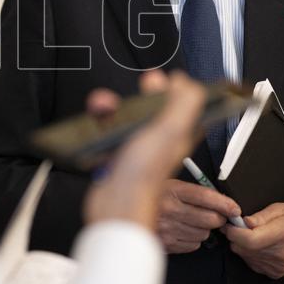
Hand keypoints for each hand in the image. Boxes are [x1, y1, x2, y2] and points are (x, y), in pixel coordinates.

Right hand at [84, 71, 204, 228]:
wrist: (114, 201)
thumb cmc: (144, 174)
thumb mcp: (170, 130)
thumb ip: (183, 103)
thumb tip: (186, 82)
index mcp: (178, 132)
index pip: (180, 102)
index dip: (170, 89)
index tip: (155, 82)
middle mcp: (159, 138)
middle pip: (151, 106)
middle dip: (135, 95)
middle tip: (127, 95)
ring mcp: (137, 144)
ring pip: (126, 115)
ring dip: (111, 108)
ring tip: (103, 109)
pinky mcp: (116, 152)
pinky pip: (109, 129)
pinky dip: (100, 123)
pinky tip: (97, 124)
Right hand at [157, 179, 240, 253]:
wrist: (124, 212)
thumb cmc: (151, 196)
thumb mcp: (168, 184)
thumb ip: (193, 191)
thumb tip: (221, 201)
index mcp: (171, 189)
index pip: (206, 197)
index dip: (225, 204)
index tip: (234, 208)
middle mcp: (170, 209)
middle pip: (210, 219)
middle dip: (217, 218)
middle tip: (214, 216)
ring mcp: (167, 228)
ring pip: (203, 234)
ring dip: (203, 229)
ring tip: (191, 222)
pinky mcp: (165, 244)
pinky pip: (192, 245)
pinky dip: (192, 239)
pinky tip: (183, 231)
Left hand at [222, 203, 283, 278]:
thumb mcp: (282, 208)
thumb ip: (261, 216)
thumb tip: (244, 222)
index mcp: (282, 234)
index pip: (250, 240)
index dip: (234, 232)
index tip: (228, 224)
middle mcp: (280, 253)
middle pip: (244, 249)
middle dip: (235, 236)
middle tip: (237, 226)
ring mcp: (278, 266)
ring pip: (245, 256)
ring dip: (241, 245)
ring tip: (251, 234)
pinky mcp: (275, 273)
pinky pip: (252, 263)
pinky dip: (249, 254)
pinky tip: (258, 245)